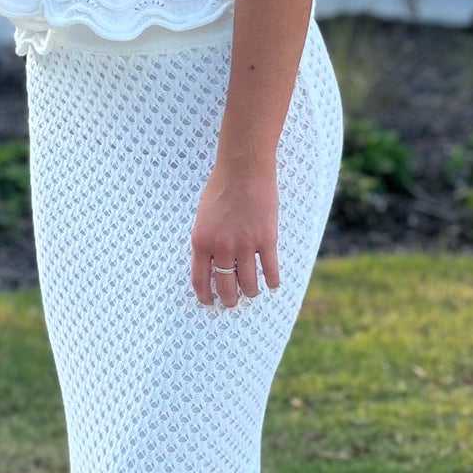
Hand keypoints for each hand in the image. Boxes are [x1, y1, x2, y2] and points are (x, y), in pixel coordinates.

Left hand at [190, 157, 280, 307]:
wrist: (243, 169)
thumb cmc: (220, 187)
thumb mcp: (202, 216)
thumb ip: (206, 240)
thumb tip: (211, 263)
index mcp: (201, 242)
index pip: (200, 280)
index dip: (205, 296)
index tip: (209, 302)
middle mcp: (221, 248)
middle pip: (225, 286)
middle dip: (229, 299)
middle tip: (232, 302)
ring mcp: (245, 245)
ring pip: (248, 283)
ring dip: (250, 292)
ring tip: (251, 293)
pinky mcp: (266, 240)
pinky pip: (270, 270)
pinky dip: (272, 281)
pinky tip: (272, 285)